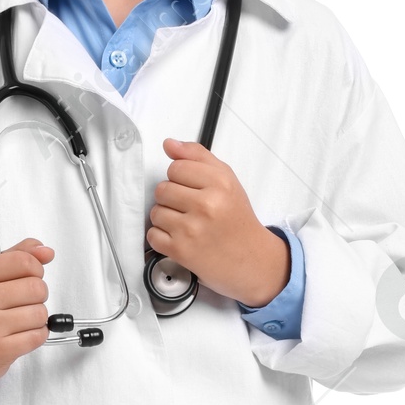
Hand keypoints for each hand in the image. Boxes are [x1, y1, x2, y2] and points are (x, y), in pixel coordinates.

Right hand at [0, 239, 54, 388]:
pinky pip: (38, 336)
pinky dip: (37, 335)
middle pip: (36, 287)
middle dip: (39, 296)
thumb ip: (20, 256)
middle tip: (23, 303)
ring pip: (40, 313)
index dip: (36, 269)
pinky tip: (21, 334)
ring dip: (38, 318)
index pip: (23, 261)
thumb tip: (46, 251)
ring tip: (20, 321)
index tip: (30, 276)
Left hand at [147, 144, 288, 308]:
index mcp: (219, 183)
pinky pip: (152, 235)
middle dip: (171, 198)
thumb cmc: (237, 220)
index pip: (176, 167)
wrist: (252, 259)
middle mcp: (206, 205)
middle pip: (162, 189)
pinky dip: (162, 238)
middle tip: (190, 209)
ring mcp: (192, 229)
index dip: (180, 178)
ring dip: (166, 219)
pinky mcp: (181, 251)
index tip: (192, 189)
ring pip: (155, 212)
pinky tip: (180, 238)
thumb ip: (198, 158)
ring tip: (186, 224)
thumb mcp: (227, 181)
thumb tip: (169, 145)